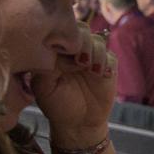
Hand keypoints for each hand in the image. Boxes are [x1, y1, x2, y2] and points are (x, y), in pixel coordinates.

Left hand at [33, 23, 116, 147]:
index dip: (65, 37)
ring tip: (91, 70)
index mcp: (56, 51)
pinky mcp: (107, 67)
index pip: (61, 29)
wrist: (78, 124)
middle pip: (82, 29)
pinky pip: (111, 56)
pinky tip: (101, 75)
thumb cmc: (56, 105)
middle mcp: (74, 51)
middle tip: (80, 62)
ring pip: (98, 40)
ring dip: (95, 52)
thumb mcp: (43, 86)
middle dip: (82, 42)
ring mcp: (92, 58)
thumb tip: (54, 47)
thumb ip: (45, 64)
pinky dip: (107, 63)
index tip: (63, 53)